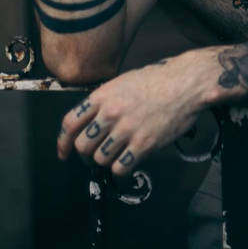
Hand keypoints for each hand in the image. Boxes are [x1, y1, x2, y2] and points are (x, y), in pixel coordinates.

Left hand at [57, 53, 209, 174]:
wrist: (184, 83)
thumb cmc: (156, 79)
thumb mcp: (123, 82)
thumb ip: (105, 100)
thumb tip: (91, 120)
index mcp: (103, 95)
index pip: (70, 123)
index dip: (62, 141)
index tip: (63, 151)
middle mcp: (111, 113)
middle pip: (82, 145)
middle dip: (85, 154)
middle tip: (93, 156)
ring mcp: (126, 129)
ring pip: (100, 159)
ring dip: (104, 161)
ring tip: (114, 156)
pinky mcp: (143, 144)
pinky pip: (120, 167)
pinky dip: (120, 169)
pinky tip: (127, 162)